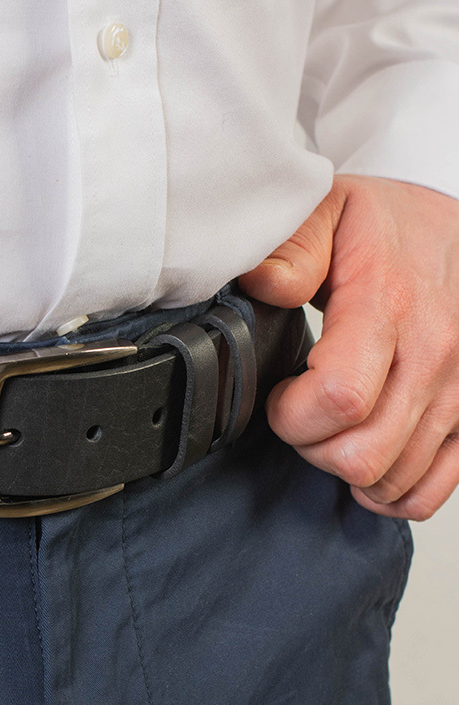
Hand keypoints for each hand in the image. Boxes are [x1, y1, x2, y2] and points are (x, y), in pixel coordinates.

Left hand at [238, 174, 458, 520]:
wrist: (454, 229)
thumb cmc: (385, 227)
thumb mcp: (327, 211)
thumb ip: (290, 248)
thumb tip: (264, 283)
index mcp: (388, 303)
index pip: (340, 398)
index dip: (292, 414)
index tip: (280, 395)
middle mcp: (435, 352)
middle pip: (362, 454)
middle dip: (312, 447)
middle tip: (301, 414)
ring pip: (393, 480)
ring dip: (346, 468)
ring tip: (333, 427)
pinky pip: (433, 491)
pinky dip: (392, 493)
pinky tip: (369, 462)